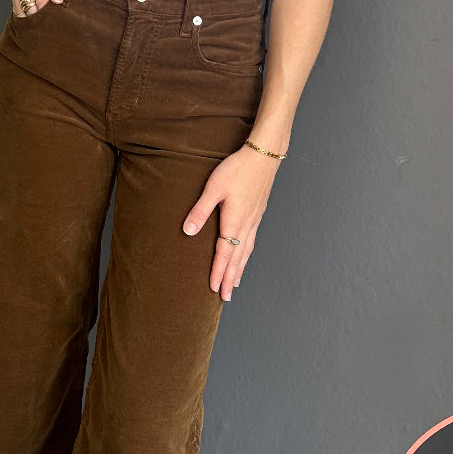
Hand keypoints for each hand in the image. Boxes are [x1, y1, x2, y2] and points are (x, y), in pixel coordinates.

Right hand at [3, 0, 66, 14]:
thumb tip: (57, 0)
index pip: (45, 8)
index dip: (56, 14)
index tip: (66, 14)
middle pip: (33, 12)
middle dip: (46, 17)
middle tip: (60, 16)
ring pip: (23, 10)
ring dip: (35, 14)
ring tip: (49, 13)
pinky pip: (16, 3)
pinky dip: (26, 8)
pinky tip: (37, 7)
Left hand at [182, 144, 280, 299]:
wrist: (264, 156)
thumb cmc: (237, 169)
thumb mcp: (214, 187)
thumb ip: (200, 210)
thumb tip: (188, 231)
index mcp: (234, 221)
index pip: (224, 253)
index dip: (219, 272)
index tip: (214, 288)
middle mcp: (246, 226)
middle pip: (237, 259)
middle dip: (230, 278)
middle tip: (226, 297)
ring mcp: (254, 221)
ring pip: (246, 252)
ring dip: (240, 269)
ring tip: (235, 284)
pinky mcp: (257, 215)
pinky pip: (252, 243)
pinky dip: (247, 256)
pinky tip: (245, 256)